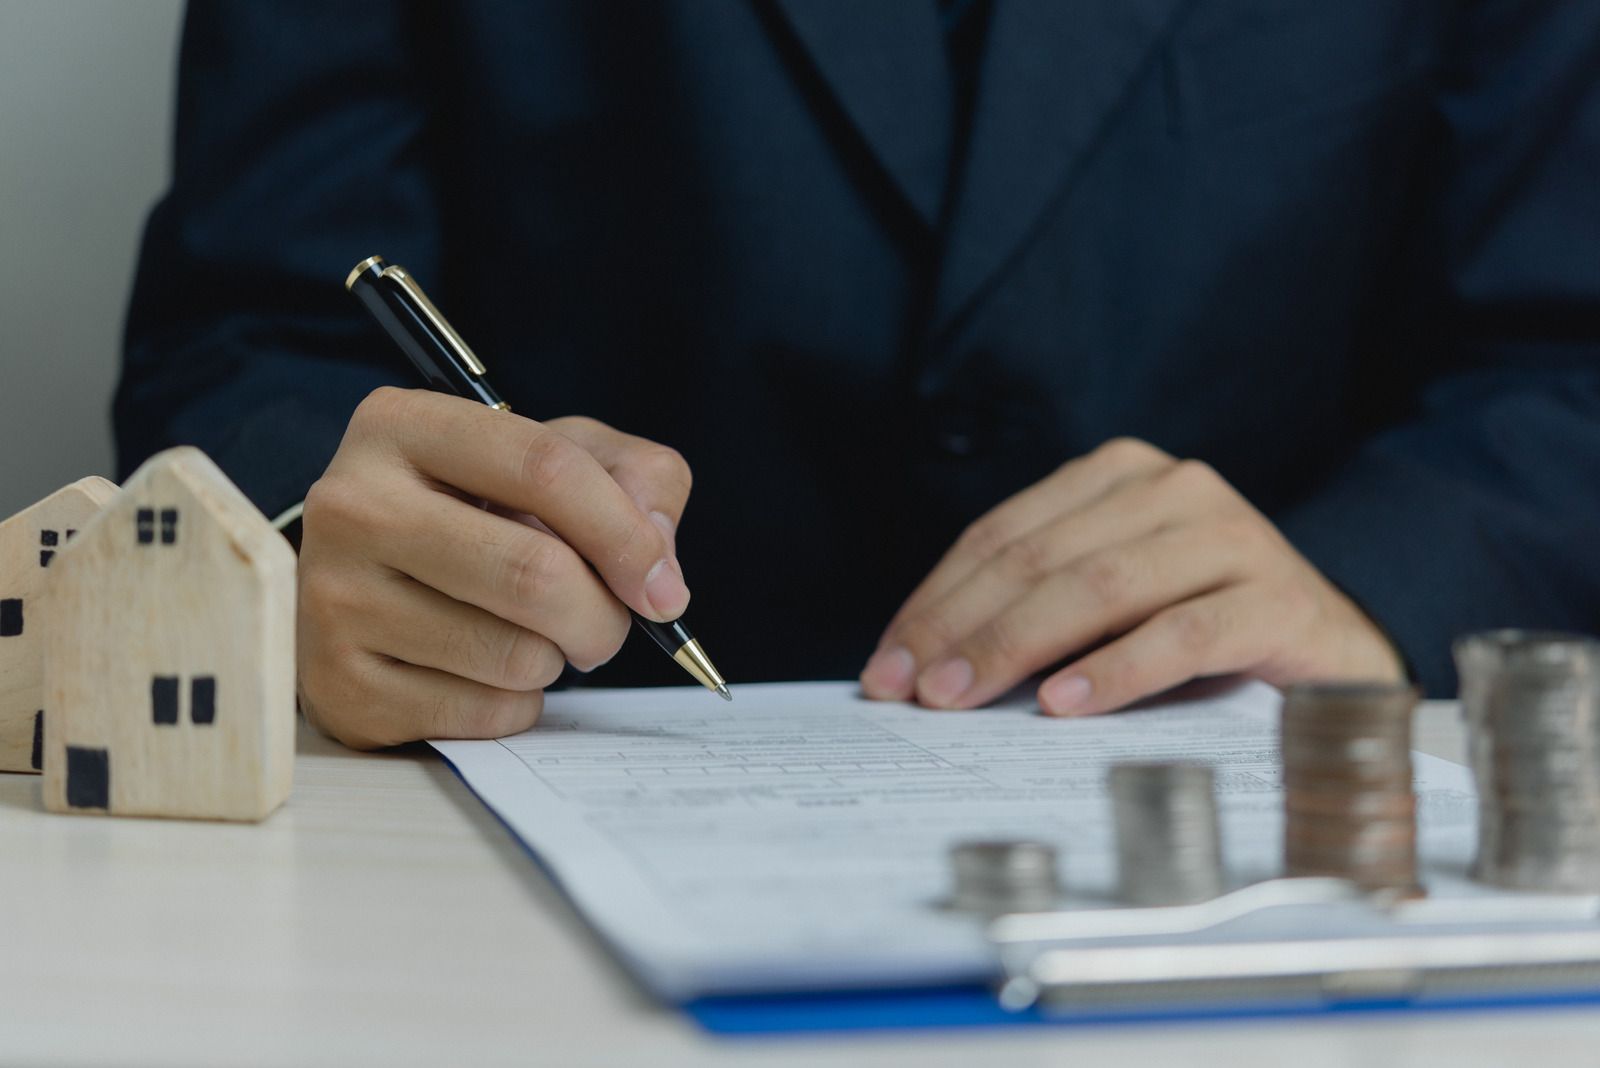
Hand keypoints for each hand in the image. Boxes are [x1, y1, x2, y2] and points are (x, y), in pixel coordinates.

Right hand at [297, 388, 692, 747]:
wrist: (367, 585)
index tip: (661, 584)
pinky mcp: (339, 687)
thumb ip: (635, 480)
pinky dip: (515, 704)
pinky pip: (483, 713)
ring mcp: (333, 599)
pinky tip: (485, 673)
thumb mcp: (559, 458)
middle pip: (534, 572)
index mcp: (403, 426)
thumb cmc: (478, 513)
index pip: (546, 468)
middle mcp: (351, 505)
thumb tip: (657, 567)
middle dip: (602, 615)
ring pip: (515, 654)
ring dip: (556, 659)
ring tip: (530, 636)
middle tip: (606, 625)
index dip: (625, 533)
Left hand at [860, 438, 1402, 714]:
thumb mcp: (1108, 601)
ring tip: (963, 697)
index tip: (885, 665)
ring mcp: (1231, 536)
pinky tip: (1064, 703)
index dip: (936, 600)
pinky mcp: (1278, 598)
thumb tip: (924, 665)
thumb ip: (1033, 609)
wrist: (1332, 649)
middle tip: (912, 689)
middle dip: (963, 628)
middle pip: (1042, 560)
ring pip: (1102, 587)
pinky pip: (1183, 632)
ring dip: (1020, 646)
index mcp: (1117, 475)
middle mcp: (1174, 488)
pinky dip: (1117, 669)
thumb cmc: (1197, 622)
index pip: (1002, 536)